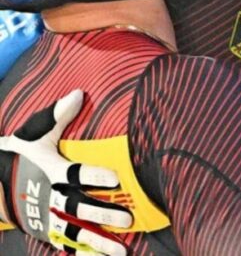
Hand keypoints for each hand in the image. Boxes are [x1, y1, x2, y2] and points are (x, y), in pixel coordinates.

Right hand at [0, 90, 131, 255]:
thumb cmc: (20, 155)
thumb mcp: (34, 134)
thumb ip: (58, 116)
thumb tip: (78, 93)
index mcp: (50, 171)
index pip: (73, 174)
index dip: (93, 176)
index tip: (115, 177)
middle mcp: (50, 197)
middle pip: (77, 207)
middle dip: (101, 214)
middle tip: (127, 219)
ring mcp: (47, 218)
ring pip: (74, 233)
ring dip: (98, 243)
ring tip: (122, 250)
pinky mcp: (46, 231)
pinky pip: (66, 247)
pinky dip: (84, 255)